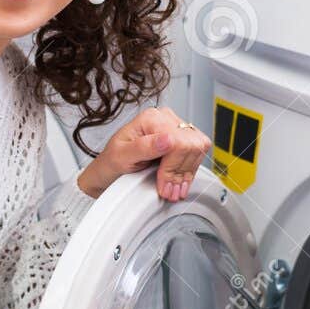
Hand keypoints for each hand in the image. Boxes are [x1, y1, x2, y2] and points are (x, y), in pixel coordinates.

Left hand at [76, 106, 213, 201]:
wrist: (110, 170)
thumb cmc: (112, 161)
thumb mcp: (121, 156)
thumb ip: (143, 147)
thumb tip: (167, 140)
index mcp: (151, 118)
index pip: (178, 140)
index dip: (172, 166)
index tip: (163, 184)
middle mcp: (166, 118)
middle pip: (192, 144)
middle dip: (180, 172)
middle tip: (168, 190)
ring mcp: (176, 128)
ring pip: (198, 149)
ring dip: (186, 174)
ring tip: (173, 190)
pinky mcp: (182, 140)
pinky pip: (197, 154)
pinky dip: (189, 172)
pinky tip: (179, 183)